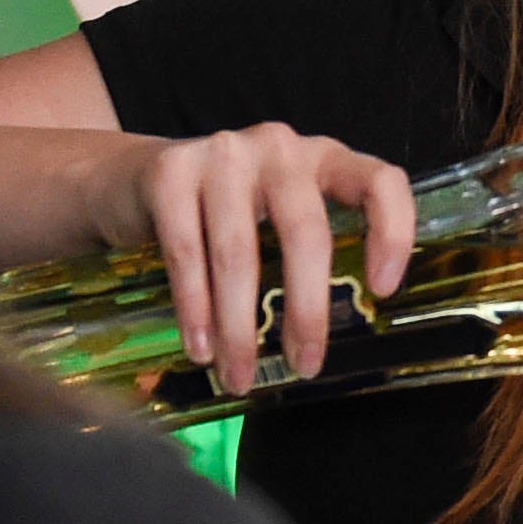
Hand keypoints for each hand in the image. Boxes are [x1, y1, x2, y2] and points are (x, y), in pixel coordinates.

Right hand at [99, 124, 413, 395]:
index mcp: (323, 159)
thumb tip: (317, 347)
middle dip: (306, 310)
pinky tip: (200, 348)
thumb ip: (304, 255)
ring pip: (240, 253)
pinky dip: (195, 310)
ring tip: (238, 375)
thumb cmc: (223, 212)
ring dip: (240, 327)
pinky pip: (188, 253)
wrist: (130, 179)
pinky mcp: (170, 172)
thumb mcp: (276, 217)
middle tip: (304, 365)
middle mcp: (280, 148)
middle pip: (306, 232)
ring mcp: (223, 154)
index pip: (379, 182)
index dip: (392, 232)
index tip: (381, 291)